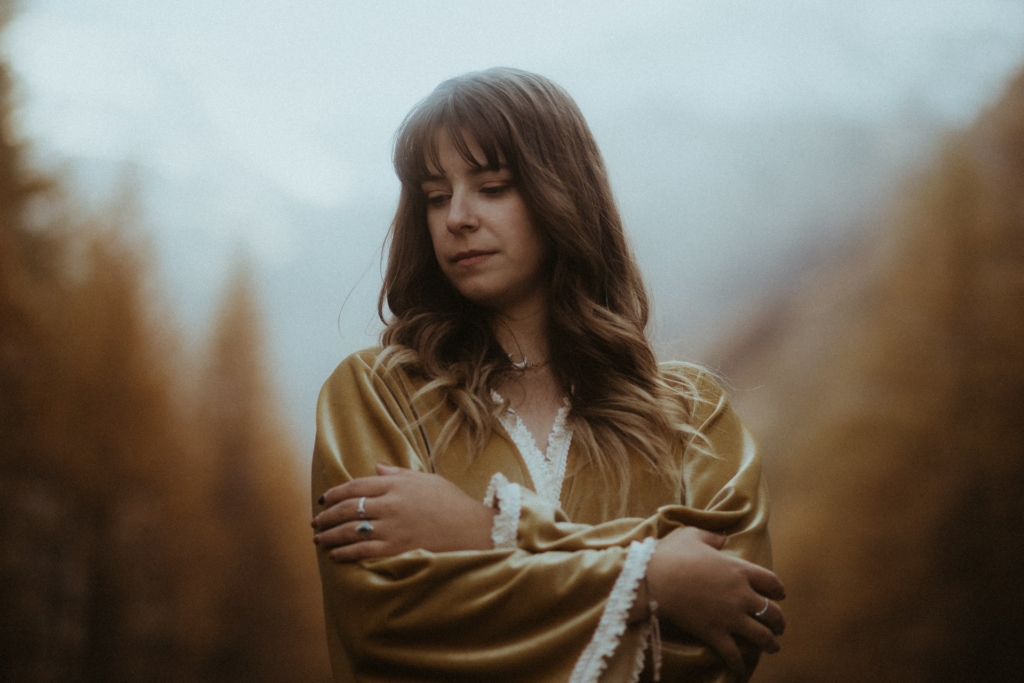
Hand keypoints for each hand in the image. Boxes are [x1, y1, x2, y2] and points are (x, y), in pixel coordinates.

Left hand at [312, 464, 496, 561]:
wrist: (473, 530)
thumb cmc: (452, 503)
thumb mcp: (427, 480)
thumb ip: (398, 474)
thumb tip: (376, 468)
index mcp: (397, 485)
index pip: (356, 486)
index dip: (335, 493)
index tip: (323, 499)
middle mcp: (390, 505)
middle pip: (348, 508)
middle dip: (327, 515)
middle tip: (316, 520)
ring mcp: (392, 528)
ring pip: (350, 531)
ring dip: (330, 535)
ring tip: (319, 538)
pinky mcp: (395, 549)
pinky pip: (362, 551)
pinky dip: (344, 552)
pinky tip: (335, 554)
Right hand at [645, 527, 785, 679]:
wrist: (653, 580)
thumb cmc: (672, 555)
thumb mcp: (693, 535)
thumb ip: (713, 537)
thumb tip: (723, 539)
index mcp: (739, 570)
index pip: (772, 582)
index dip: (779, 589)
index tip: (780, 594)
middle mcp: (741, 595)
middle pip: (772, 611)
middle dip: (779, 621)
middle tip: (779, 625)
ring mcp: (729, 616)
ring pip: (761, 635)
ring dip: (770, 642)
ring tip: (773, 646)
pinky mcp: (714, 633)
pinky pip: (733, 653)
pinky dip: (738, 664)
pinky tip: (740, 669)